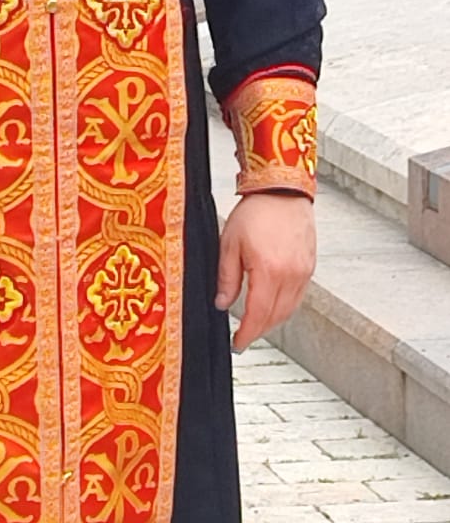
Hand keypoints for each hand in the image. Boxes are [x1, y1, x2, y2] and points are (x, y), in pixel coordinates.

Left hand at [215, 193, 315, 353]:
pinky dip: (285, 306)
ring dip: (272, 321)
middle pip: (275, 318)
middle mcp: (291, 276)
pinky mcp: (310, 266)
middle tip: (243, 336)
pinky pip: (298, 297)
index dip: (247, 335)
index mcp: (269, 271)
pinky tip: (273, 303)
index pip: (258, 316)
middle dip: (258, 331)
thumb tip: (223, 304)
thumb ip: (227, 277)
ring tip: (256, 322)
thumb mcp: (230, 242)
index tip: (237, 344)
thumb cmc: (256, 210)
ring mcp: (303, 272)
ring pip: (289, 310)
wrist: (282, 188)